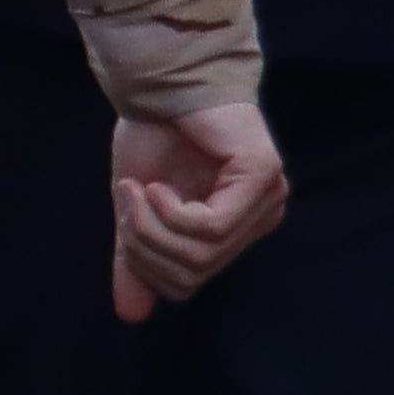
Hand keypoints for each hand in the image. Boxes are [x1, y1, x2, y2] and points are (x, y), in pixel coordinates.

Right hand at [106, 100, 289, 323]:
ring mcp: (268, 197)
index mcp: (235, 226)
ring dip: (151, 225)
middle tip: (126, 203)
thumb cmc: (154, 131)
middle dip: (144, 245)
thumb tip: (131, 316)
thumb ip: (136, 254)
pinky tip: (158, 187)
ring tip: (136, 190)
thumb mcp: (136, 205)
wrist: (161, 78)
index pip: (187, 283)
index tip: (124, 216)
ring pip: (200, 255)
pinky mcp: (263, 178)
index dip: (145, 264)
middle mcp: (260, 216)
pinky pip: (211, 229)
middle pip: (191, 275)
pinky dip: (172, 212)